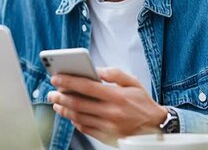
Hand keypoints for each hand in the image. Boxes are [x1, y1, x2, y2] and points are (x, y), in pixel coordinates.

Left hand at [47, 67, 167, 145]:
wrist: (155, 126)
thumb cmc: (142, 102)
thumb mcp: (133, 82)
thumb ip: (115, 73)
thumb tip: (96, 70)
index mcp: (117, 96)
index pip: (87, 87)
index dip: (69, 82)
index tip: (56, 77)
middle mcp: (112, 112)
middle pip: (79, 104)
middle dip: (61, 97)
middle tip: (51, 92)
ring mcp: (108, 126)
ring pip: (79, 117)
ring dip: (64, 110)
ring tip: (56, 103)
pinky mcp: (107, 136)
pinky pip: (86, 129)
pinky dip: (75, 121)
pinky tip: (70, 115)